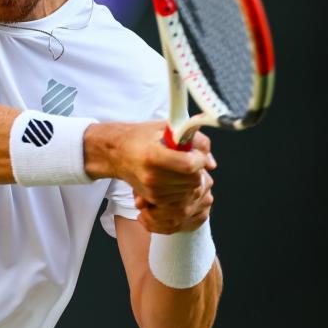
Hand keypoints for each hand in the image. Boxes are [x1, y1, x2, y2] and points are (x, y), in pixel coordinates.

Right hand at [84, 121, 215, 233]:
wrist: (117, 153)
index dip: (199, 159)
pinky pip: (181, 197)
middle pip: (193, 180)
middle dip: (197, 170)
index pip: (189, 165)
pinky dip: (182, 188)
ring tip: (178, 168)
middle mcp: (151, 176)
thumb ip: (194, 140)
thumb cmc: (141, 137)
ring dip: (190, 180)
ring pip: (190, 191)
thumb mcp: (166, 128)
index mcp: (153, 155)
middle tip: (188, 160)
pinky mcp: (153, 199)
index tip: (196, 154)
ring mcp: (152, 190)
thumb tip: (210, 163)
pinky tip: (173, 177)